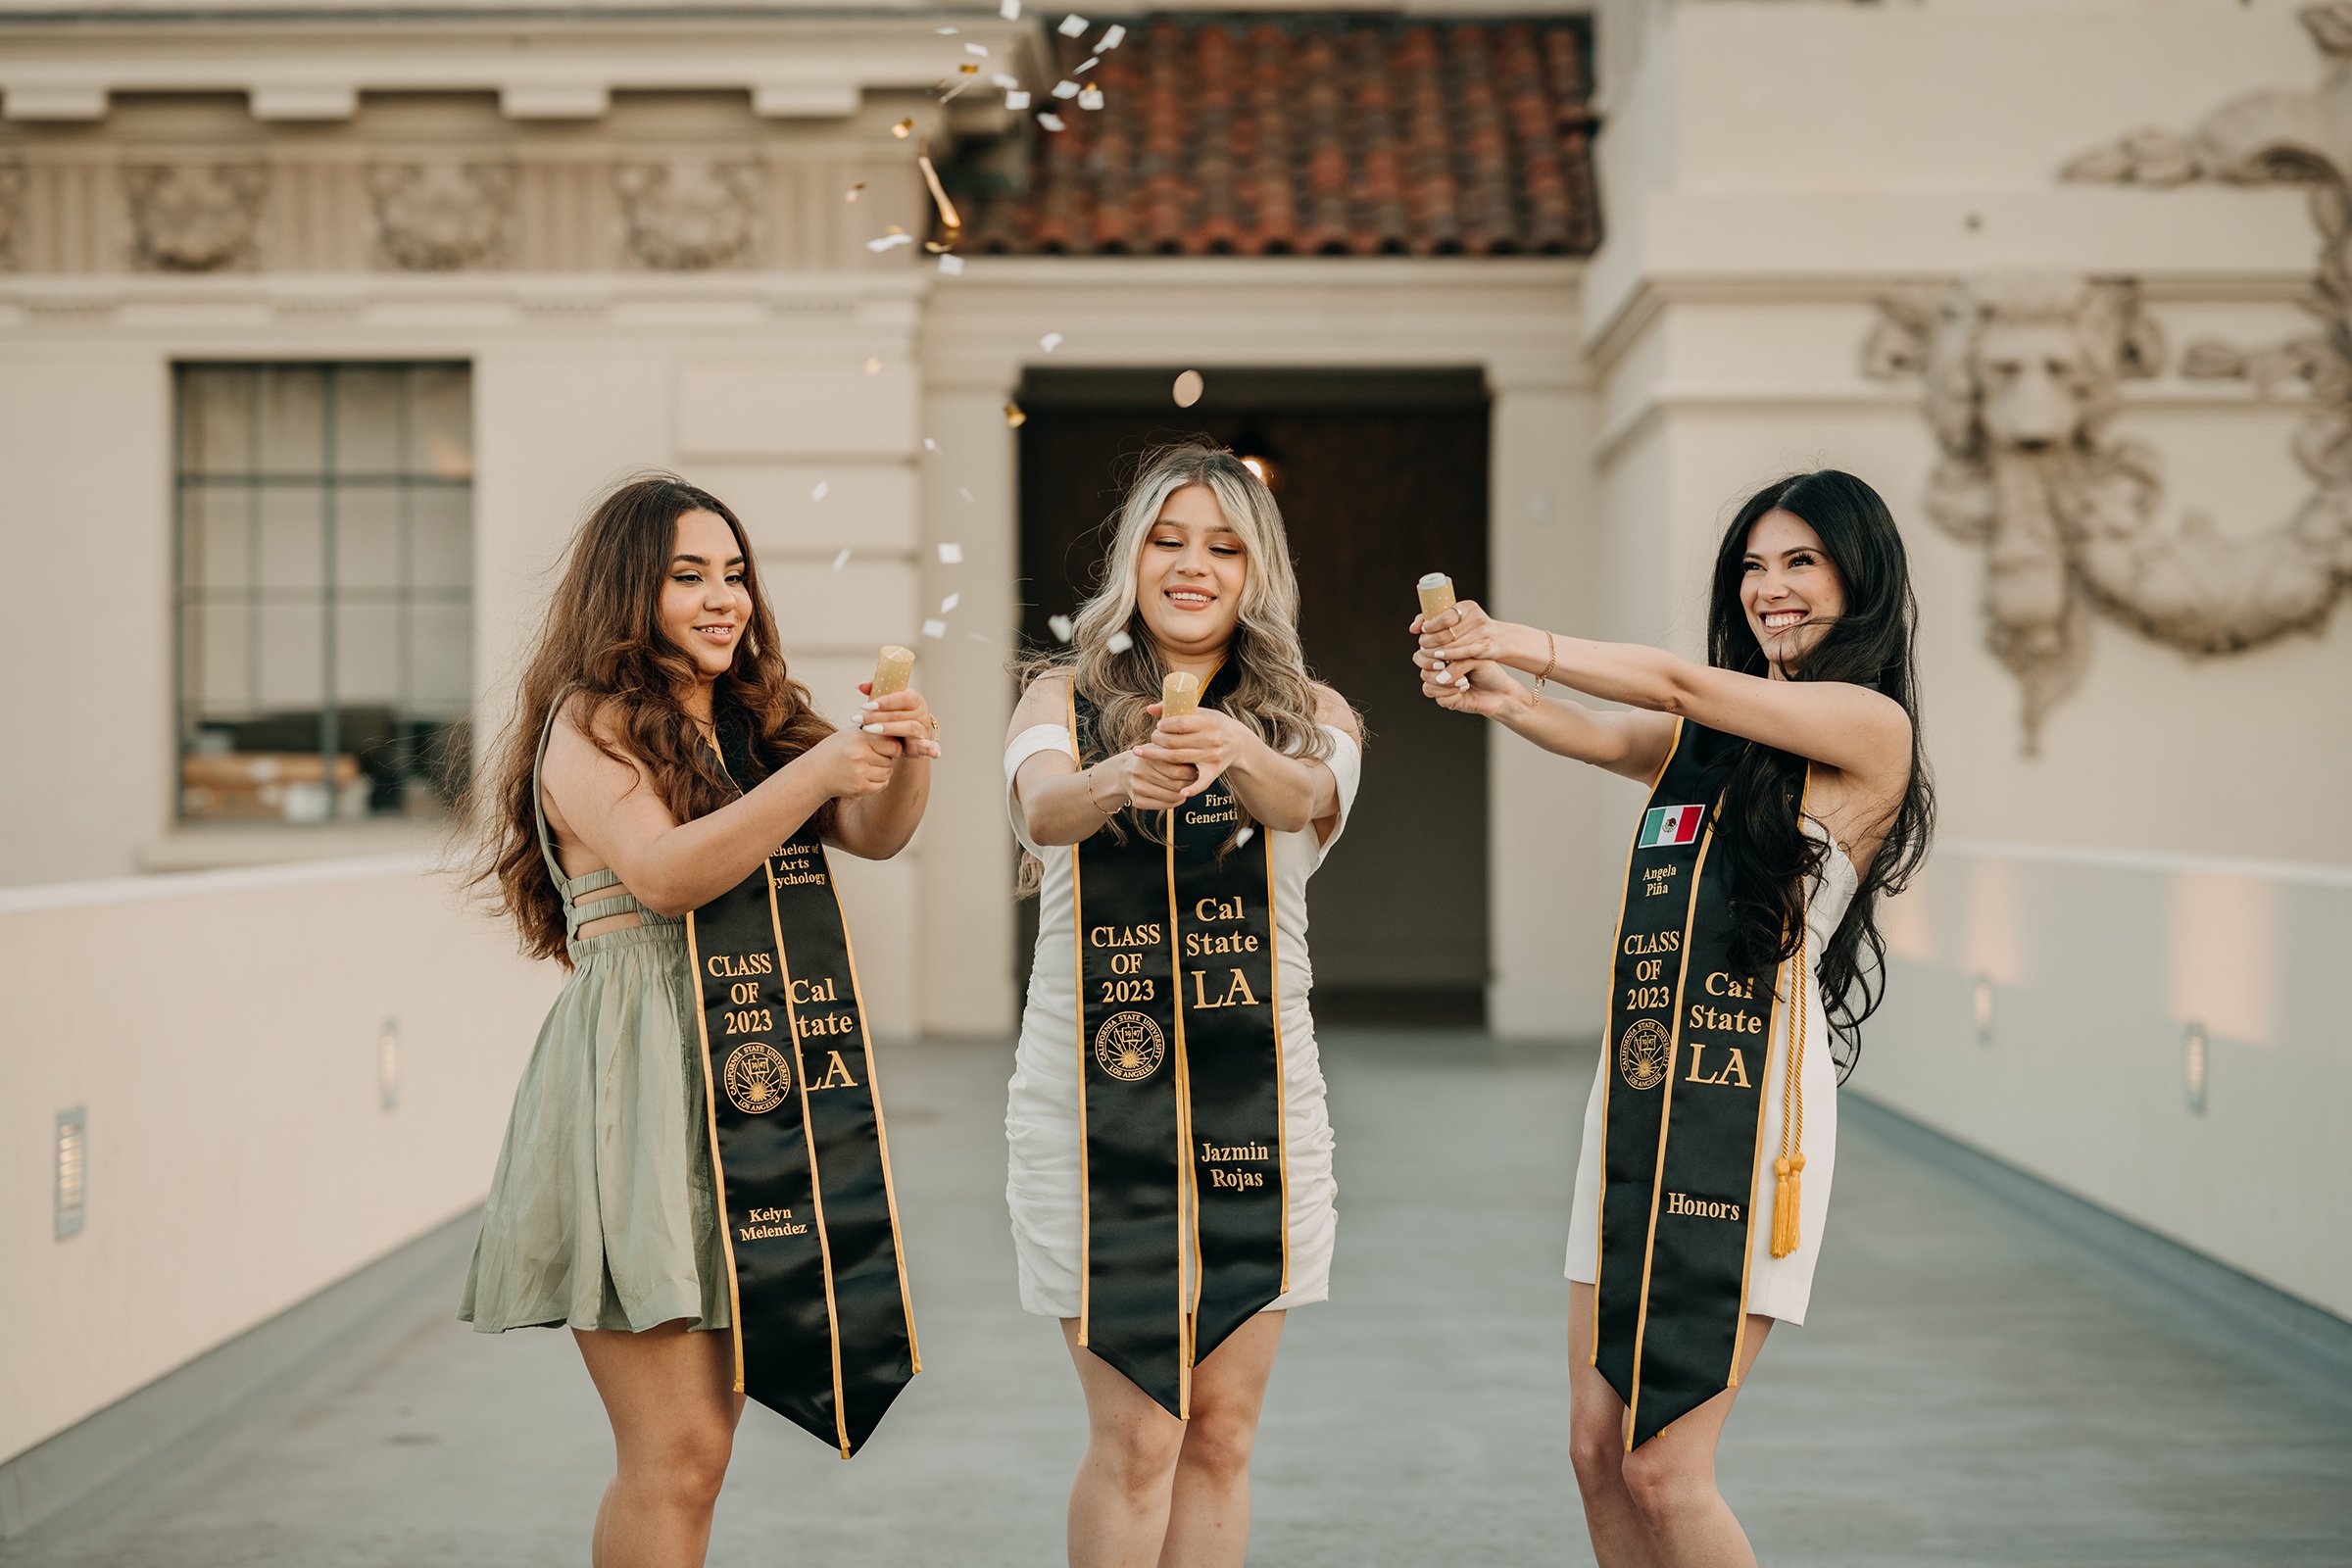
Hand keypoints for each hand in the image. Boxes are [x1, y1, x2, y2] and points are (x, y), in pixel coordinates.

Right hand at [811, 725, 900, 799]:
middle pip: (890, 760)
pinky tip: (866, 776)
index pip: (893, 745)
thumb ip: (872, 730)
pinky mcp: (859, 788)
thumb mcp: (850, 734)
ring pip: (887, 773)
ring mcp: (860, 773)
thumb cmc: (835, 750)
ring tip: (868, 766)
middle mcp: (859, 756)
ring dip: (882, 771)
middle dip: (885, 759)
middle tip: (872, 757)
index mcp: (859, 739)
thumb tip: (897, 726)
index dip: (892, 747)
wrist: (815, 773)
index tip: (887, 748)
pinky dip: (878, 782)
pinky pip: (882, 785)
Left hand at [855, 683, 941, 759]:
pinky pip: (928, 746)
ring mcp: (923, 729)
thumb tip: (860, 686)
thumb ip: (875, 692)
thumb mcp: (885, 703)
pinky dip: (931, 749)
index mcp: (914, 699)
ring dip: (887, 729)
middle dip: (877, 717)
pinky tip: (935, 753)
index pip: (902, 697)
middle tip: (859, 720)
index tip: (866, 706)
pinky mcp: (921, 744)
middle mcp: (921, 712)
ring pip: (908, 727)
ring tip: (868, 730)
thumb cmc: (893, 716)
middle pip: (900, 714)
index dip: (884, 701)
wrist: (903, 737)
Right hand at [1097, 748, 1195, 811]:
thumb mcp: (1159, 749)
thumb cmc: (1149, 758)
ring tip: (1188, 788)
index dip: (1192, 772)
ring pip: (1172, 797)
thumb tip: (1199, 762)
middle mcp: (1141, 773)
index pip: (1178, 770)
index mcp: (1149, 758)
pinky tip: (1179, 796)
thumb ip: (1175, 752)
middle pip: (1176, 785)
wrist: (1123, 771)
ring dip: (1184, 794)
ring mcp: (1138, 788)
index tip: (1197, 770)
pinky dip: (1175, 802)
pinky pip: (1164, 806)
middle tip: (1197, 780)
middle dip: (1190, 784)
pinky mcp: (1137, 801)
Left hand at [1131, 704, 1249, 800]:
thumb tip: (1149, 709)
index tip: (1159, 726)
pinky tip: (1181, 792)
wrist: (1238, 742)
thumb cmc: (1213, 724)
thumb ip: (1174, 709)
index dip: (1166, 725)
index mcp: (1208, 722)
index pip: (1181, 723)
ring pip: (1178, 759)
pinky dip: (1192, 788)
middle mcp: (1211, 740)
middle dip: (1157, 741)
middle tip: (1151, 739)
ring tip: (1144, 753)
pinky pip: (1202, 782)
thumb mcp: (1200, 712)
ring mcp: (1212, 757)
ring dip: (1157, 757)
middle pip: (1175, 743)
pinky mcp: (1214, 771)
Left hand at [1412, 598, 1520, 676]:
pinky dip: (1449, 655)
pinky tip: (1440, 658)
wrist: (1499, 639)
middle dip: (1430, 640)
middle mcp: (1476, 617)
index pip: (1444, 616)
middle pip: (1446, 632)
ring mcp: (1482, 631)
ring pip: (1452, 644)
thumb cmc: (1472, 629)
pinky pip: (1463, 652)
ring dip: (1437, 650)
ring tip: (1428, 654)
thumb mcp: (1458, 619)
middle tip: (1423, 646)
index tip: (1422, 631)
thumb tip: (1413, 627)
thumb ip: (1435, 620)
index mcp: (1467, 607)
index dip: (1430, 625)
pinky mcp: (1485, 646)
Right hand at [1415, 653, 1527, 718]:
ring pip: (1426, 682)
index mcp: (1446, 653)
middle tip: (1444, 666)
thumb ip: (1457, 663)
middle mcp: (1440, 667)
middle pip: (1420, 663)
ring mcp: (1440, 684)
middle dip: (1432, 666)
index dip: (1428, 651)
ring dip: (1444, 682)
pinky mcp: (1445, 700)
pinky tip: (1464, 690)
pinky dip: (1450, 693)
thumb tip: (1441, 675)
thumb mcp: (1475, 660)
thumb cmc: (1490, 672)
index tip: (1441, 655)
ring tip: (1463, 681)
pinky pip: (1437, 697)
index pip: (1425, 648)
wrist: (1501, 692)